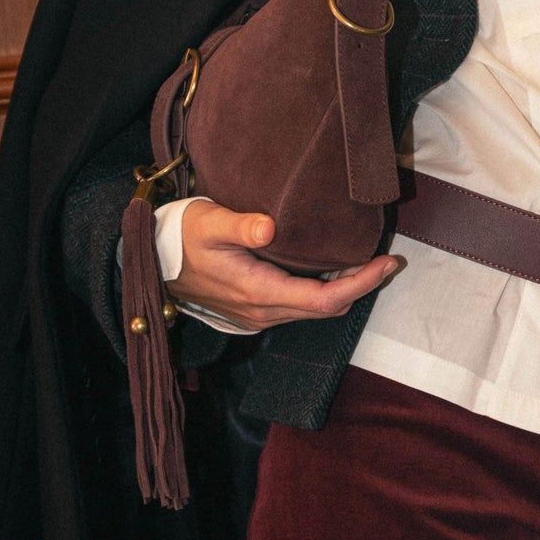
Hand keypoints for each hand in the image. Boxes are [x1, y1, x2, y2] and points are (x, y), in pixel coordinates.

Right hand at [168, 198, 399, 330]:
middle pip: (328, 308)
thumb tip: (269, 228)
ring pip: (315, 310)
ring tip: (367, 262)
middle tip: (387, 259)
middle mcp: (264, 312)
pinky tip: (332, 270)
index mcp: (259, 292)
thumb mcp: (209, 223)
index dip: (362, 284)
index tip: (386, 262)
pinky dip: (325, 292)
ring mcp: (259, 316)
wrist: (152, 262)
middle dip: (362, 286)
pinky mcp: (255, 312)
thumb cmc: (182, 236)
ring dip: (345, 291)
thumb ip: (241, 226)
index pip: (325, 299)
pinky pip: (301, 308)